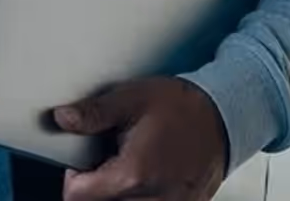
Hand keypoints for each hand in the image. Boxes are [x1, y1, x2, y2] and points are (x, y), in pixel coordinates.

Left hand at [49, 75, 228, 200]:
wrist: (226, 115)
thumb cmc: (184, 107)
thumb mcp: (132, 99)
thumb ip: (94, 113)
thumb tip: (63, 119)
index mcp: (133, 174)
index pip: (77, 196)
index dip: (73, 178)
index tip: (82, 165)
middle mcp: (152, 198)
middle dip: (97, 190)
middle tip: (107, 166)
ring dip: (119, 196)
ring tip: (128, 174)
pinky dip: (142, 199)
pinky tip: (148, 182)